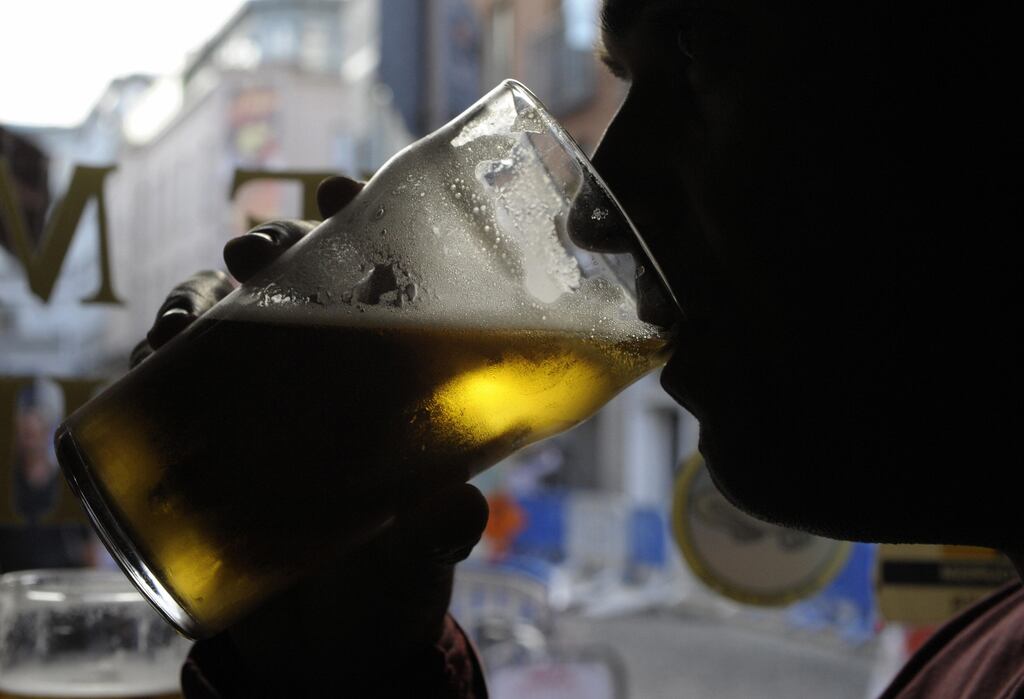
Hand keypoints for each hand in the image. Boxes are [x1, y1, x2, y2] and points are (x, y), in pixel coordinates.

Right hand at [132, 176, 488, 695]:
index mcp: (393, 375)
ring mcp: (265, 398)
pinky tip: (157, 355)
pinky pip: (178, 377)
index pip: (381, 273)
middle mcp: (328, 371)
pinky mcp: (211, 432)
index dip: (362, 218)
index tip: (343, 188)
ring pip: (229, 315)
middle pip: (297, 277)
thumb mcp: (420, 553)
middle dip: (273, 245)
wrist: (327, 645)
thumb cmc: (391, 581)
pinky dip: (162, 356)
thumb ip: (437, 530)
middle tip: (257, 249)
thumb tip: (460, 511)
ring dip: (206, 295)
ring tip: (196, 314)